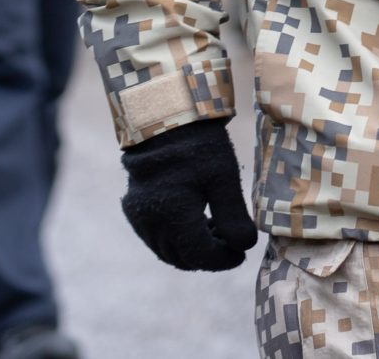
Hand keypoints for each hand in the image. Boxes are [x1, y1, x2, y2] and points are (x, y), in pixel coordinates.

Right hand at [121, 116, 258, 270]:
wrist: (164, 117)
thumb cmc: (198, 145)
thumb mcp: (224, 179)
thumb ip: (233, 217)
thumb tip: (245, 246)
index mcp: (172, 217)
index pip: (199, 256)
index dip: (223, 260)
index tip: (241, 254)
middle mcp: (149, 222)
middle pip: (181, 258)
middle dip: (208, 256)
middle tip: (231, 242)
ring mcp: (138, 216)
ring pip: (166, 250)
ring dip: (191, 248)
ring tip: (216, 228)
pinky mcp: (133, 208)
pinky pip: (155, 236)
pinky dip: (175, 238)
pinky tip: (195, 220)